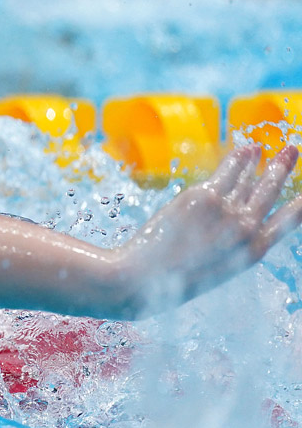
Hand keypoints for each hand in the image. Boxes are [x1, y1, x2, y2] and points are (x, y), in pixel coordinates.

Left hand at [111, 145, 301, 313]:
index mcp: (254, 251)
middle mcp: (246, 229)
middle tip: (292, 150)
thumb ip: (234, 242)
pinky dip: (237, 158)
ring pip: (247, 178)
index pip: (289, 220)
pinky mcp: (204, 197)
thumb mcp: (218, 268)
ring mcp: (226, 211)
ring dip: (257, 159)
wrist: (142, 279)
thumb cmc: (176, 279)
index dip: (300, 204)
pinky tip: (245, 149)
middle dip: (282, 168)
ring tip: (263, 148)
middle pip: (270, 190)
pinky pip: (227, 171)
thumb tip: (241, 217)